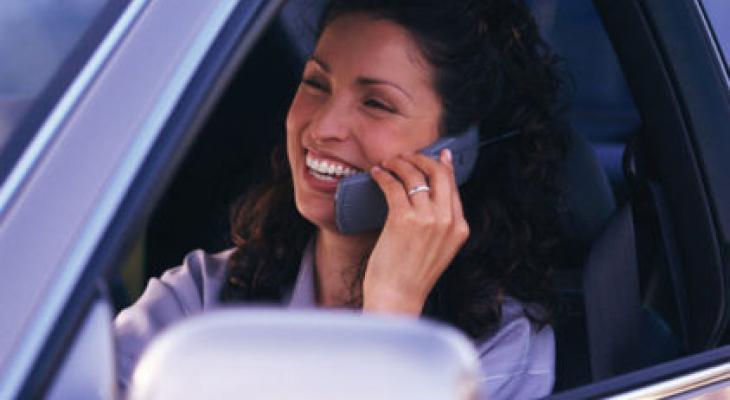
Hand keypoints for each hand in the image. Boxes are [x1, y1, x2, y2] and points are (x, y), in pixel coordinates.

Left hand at [362, 149, 469, 315]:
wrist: (397, 299)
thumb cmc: (411, 277)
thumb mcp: (439, 250)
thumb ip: (441, 226)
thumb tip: (432, 199)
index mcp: (460, 228)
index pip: (453, 185)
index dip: (442, 165)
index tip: (434, 155)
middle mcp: (447, 221)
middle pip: (439, 173)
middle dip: (421, 159)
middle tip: (405, 157)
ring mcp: (427, 220)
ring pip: (415, 176)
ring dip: (399, 164)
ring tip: (387, 164)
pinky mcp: (403, 220)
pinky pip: (394, 185)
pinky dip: (384, 175)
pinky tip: (376, 174)